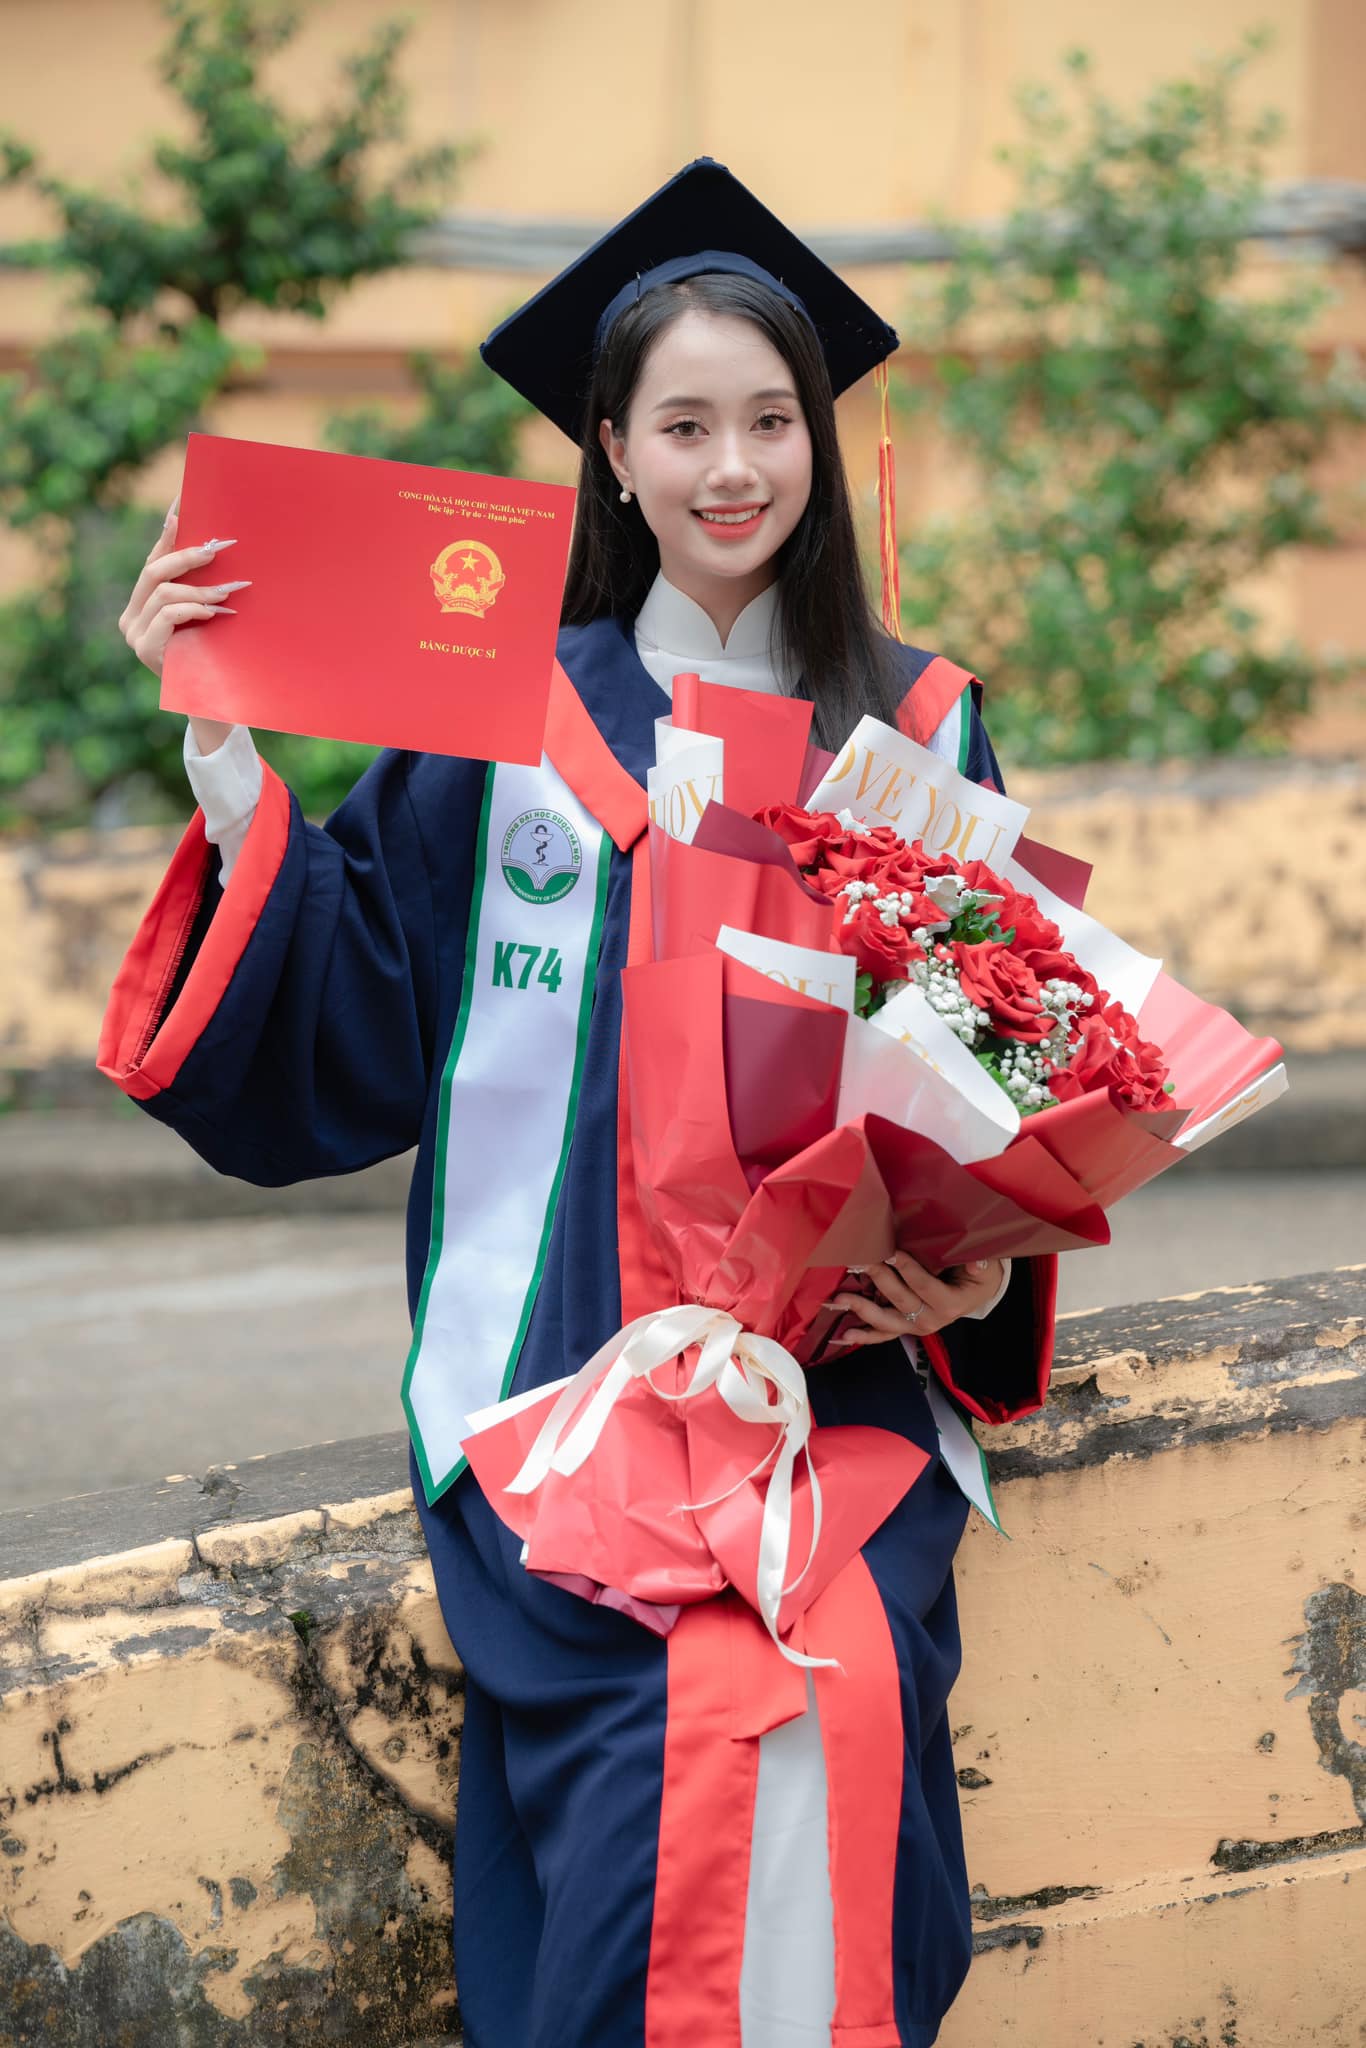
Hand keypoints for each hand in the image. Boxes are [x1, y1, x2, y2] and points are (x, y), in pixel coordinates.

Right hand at [118, 495, 249, 753]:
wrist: (216, 705)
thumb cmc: (217, 657)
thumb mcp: (209, 615)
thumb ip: (202, 587)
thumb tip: (218, 543)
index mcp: (141, 605)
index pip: (153, 560)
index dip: (168, 533)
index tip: (183, 504)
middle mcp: (131, 618)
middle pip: (154, 570)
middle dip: (189, 555)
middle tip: (221, 547)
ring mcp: (134, 636)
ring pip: (164, 591)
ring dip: (201, 589)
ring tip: (230, 593)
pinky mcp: (145, 650)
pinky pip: (169, 614)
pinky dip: (194, 608)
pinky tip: (216, 614)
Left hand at [823, 1250, 1005, 1348]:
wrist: (978, 1294)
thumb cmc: (978, 1276)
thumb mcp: (985, 1269)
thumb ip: (979, 1265)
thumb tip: (977, 1261)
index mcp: (950, 1304)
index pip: (925, 1286)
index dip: (907, 1269)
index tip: (889, 1252)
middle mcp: (932, 1320)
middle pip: (900, 1300)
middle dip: (878, 1280)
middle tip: (859, 1262)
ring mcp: (916, 1327)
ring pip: (886, 1322)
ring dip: (861, 1310)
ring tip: (838, 1300)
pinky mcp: (905, 1328)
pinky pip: (882, 1335)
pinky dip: (863, 1335)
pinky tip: (841, 1335)